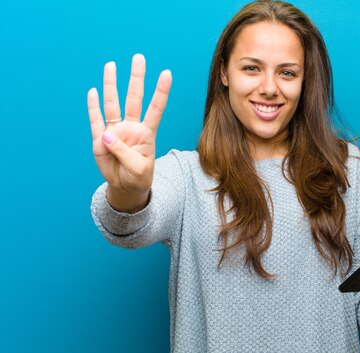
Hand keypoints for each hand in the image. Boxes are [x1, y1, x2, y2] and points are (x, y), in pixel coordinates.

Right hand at [87, 54, 171, 200]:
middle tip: (138, 57)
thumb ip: (124, 152)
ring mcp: (115, 131)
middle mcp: (131, 127)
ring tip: (111, 65)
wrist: (125, 187)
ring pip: (113, 103)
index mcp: (146, 134)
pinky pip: (95, 119)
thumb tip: (106, 135)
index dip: (161, 91)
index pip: (156, 108)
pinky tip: (93, 91)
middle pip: (134, 98)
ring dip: (111, 84)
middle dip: (136, 78)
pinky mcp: (99, 139)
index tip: (167, 73)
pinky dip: (93, 106)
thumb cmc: (138, 177)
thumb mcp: (138, 169)